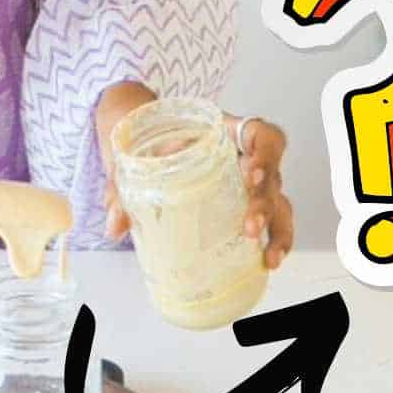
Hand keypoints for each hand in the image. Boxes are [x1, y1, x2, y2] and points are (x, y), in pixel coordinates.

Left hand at [96, 84, 294, 268]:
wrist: (145, 140)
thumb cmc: (148, 142)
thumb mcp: (134, 155)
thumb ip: (122, 186)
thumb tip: (114, 225)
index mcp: (223, 132)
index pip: (260, 133)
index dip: (264, 151)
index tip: (250, 172)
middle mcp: (244, 155)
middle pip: (272, 172)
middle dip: (265, 200)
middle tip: (250, 224)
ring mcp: (248, 182)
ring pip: (278, 199)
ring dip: (277, 227)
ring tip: (268, 255)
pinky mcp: (245, 204)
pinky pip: (272, 219)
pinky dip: (274, 240)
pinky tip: (267, 260)